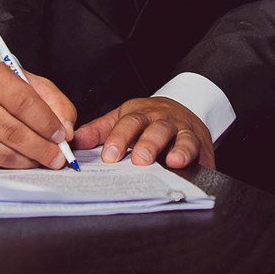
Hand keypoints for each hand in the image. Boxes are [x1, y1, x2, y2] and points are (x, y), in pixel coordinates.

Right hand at [0, 60, 77, 169]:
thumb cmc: (7, 89)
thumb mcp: (35, 86)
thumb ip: (57, 104)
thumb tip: (66, 131)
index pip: (22, 101)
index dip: (45, 122)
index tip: (61, 135)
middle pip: (11, 131)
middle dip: (41, 148)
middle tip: (57, 156)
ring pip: (0, 152)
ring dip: (27, 161)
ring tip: (41, 159)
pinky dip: (9, 167)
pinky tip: (20, 160)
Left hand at [73, 97, 214, 169]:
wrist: (184, 109)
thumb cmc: (149, 118)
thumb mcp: (122, 118)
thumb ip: (99, 131)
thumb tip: (74, 142)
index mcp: (141, 114)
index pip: (128, 124)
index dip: (119, 139)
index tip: (109, 155)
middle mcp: (163, 120)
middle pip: (155, 130)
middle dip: (147, 144)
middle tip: (139, 160)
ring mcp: (183, 131)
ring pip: (180, 138)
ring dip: (176, 149)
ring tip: (170, 161)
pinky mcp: (199, 144)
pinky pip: (198, 150)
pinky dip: (192, 157)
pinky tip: (186, 164)